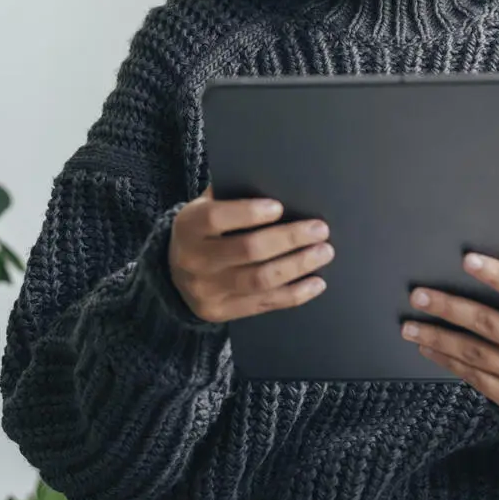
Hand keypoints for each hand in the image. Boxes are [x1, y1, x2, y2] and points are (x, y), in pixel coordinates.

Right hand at [167, 189, 332, 323]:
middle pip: (248, 250)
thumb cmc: (203, 231)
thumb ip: (231, 197)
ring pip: (260, 280)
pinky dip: (295, 294)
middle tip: (320, 230)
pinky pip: (264, 304)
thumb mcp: (204, 208)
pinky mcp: (222, 312)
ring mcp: (207, 291)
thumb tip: (279, 186)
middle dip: (289, 239)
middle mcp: (194, 261)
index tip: (280, 207)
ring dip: (297, 266)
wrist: (174, 274)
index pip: (216, 218)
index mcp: (188, 227)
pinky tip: (316, 282)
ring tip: (324, 252)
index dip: (248, 213)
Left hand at [401, 252, 498, 415]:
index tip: (466, 260)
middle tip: (418, 296)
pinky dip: (446, 360)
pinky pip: (473, 377)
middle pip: (488, 324)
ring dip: (437, 337)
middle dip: (449, 308)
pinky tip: (427, 346)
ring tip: (409, 325)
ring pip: (474, 353)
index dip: (496, 274)